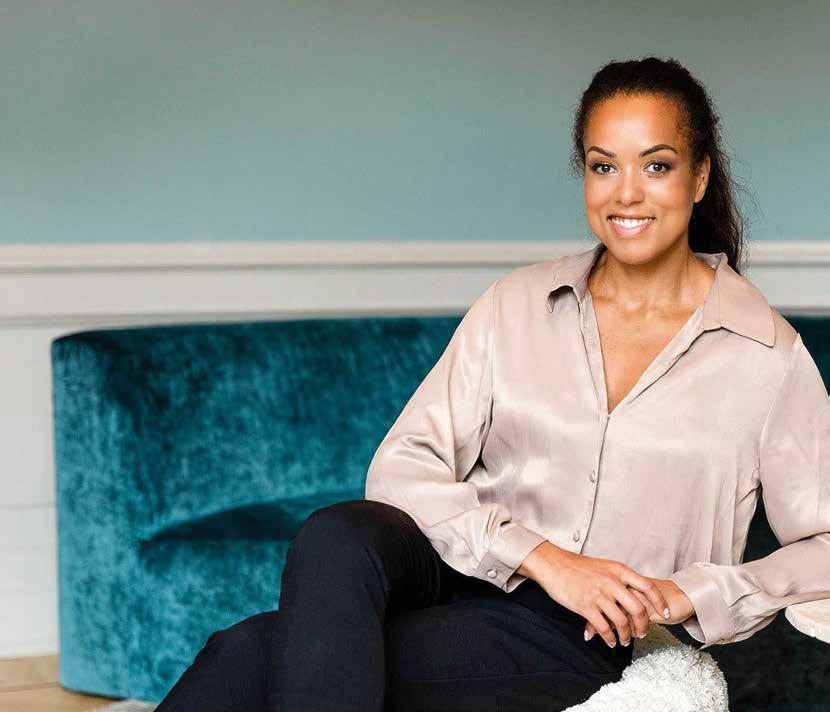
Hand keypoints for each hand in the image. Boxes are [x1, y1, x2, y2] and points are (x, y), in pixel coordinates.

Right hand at [518, 542, 673, 648]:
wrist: (553, 564)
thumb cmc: (577, 566)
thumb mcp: (603, 566)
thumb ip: (619, 579)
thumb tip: (634, 595)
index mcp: (618, 570)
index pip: (647, 587)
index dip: (660, 602)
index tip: (666, 613)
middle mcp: (611, 582)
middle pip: (638, 609)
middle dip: (643, 626)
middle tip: (642, 633)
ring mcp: (598, 594)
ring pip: (622, 622)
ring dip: (626, 636)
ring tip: (625, 640)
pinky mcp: (585, 606)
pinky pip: (604, 628)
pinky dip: (610, 638)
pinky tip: (610, 641)